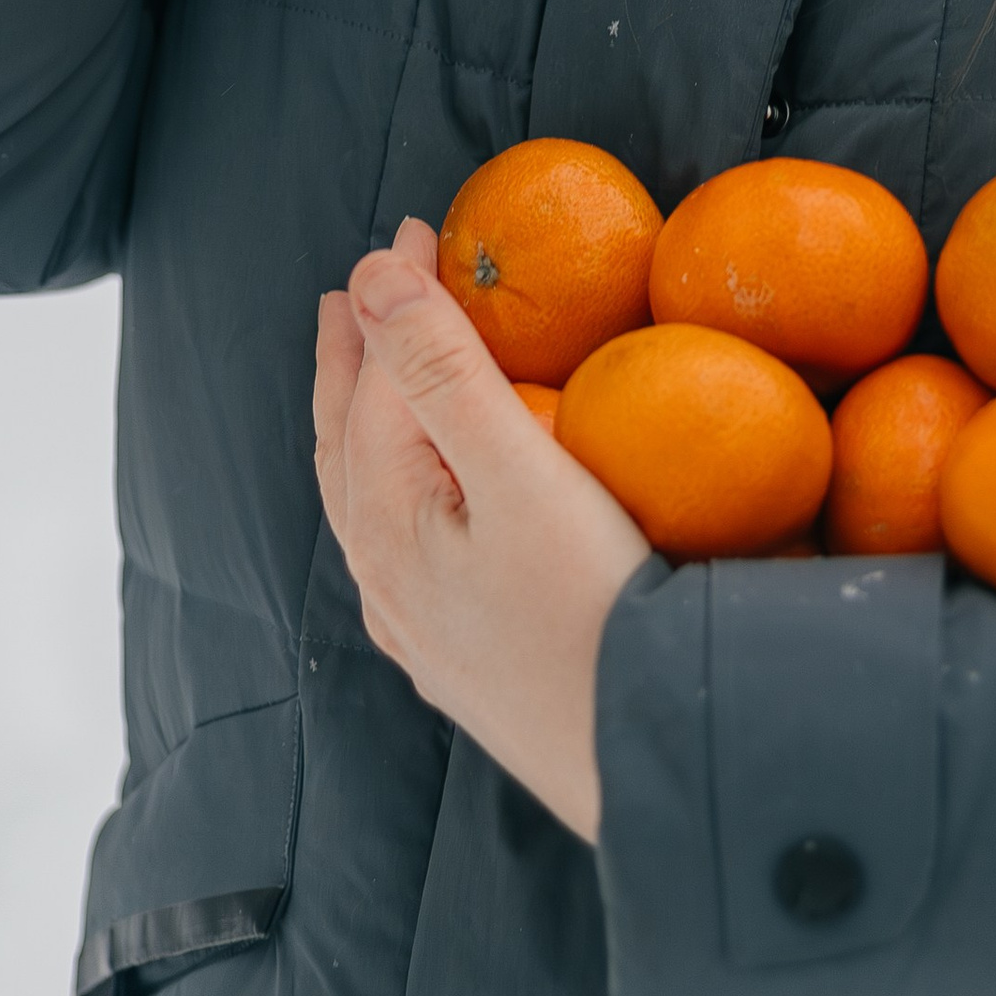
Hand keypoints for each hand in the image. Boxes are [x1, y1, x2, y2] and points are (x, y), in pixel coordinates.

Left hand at [312, 217, 651, 841]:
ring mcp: (420, 628)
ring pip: (367, 501)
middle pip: (349, 441)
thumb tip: (366, 276)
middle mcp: (385, 577)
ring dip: (367, 424)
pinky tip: (419, 511)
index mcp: (388, 521)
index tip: (415, 229)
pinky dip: (397, 493)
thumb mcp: (519, 477)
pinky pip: (400, 552)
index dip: (389, 300)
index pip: (374, 382)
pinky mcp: (462, 664)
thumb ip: (442, 372)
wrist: (646, 766)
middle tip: (356, 290)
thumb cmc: (593, 615)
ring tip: (369, 378)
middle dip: (354, 357)